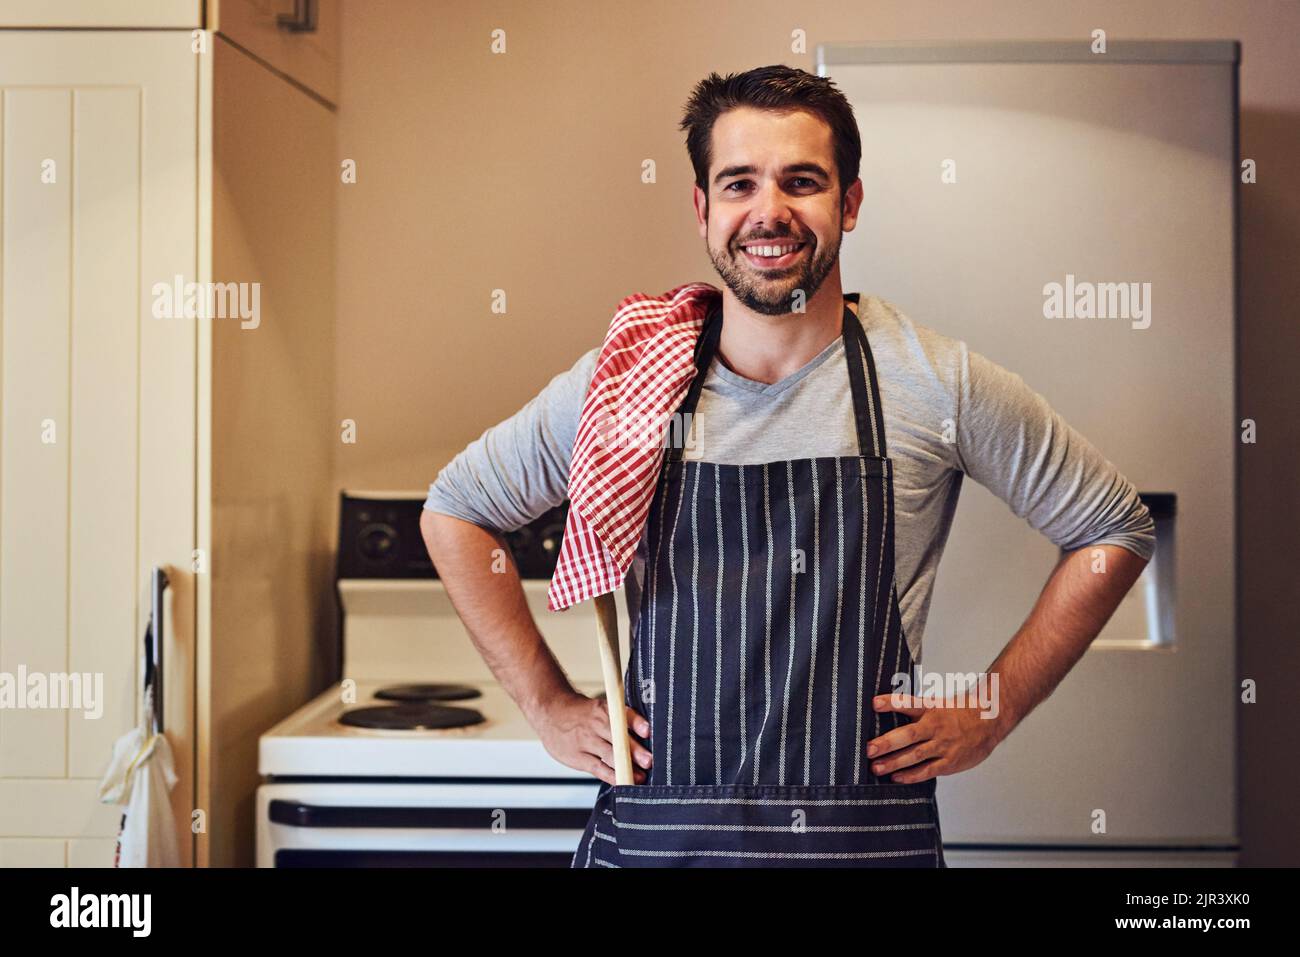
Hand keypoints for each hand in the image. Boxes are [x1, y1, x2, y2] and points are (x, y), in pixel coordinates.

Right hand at [531, 691, 652, 785]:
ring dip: (626, 767)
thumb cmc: (582, 714)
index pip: (624, 716)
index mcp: (605, 709)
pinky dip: (611, 776)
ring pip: (609, 755)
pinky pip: (598, 768)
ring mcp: (586, 741)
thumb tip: (647, 735)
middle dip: (635, 751)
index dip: (636, 723)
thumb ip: (621, 719)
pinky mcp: (578, 757)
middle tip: (648, 760)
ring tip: (640, 776)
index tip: (647, 732)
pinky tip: (622, 782)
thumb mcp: (600, 708)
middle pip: (618, 738)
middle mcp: (596, 724)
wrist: (551, 713)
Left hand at [865, 693, 1002, 783]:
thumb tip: (886, 707)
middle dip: (887, 743)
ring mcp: (943, 745)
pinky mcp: (950, 762)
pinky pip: (928, 770)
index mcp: (932, 708)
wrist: (990, 720)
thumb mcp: (938, 703)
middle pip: (909, 735)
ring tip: (876, 767)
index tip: (874, 703)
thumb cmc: (960, 711)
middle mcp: (936, 726)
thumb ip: (915, 708)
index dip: (892, 703)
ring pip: (916, 755)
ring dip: (894, 763)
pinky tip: (897, 777)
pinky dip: (912, 775)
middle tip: (868, 749)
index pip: (909, 703)